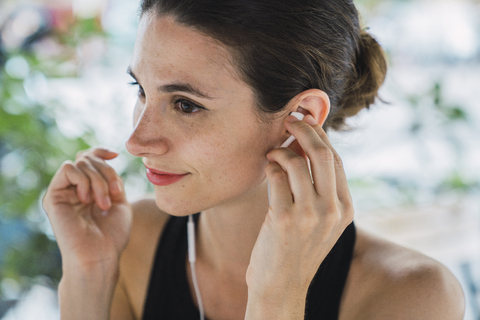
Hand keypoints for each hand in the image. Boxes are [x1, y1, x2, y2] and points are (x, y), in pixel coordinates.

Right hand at [43, 148, 131, 272]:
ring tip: (103, 204)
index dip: (101, 151)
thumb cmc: (112, 235)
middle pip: (88, 158)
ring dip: (99, 181)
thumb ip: (112, 179)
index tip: (116, 154)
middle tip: (116, 194)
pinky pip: (68, 169)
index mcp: (89, 189)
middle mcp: (74, 189)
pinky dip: (83, 180)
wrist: (100, 256)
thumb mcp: (120, 201)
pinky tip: (87, 199)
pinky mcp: (53, 196)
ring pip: (81, 162)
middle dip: (107, 172)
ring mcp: (63, 192)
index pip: (89, 158)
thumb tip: (108, 157)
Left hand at [246, 114, 353, 300]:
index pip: (336, 160)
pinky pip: (275, 176)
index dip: (320, 135)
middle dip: (304, 128)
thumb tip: (305, 144)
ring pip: (296, 161)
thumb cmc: (297, 248)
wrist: (282, 286)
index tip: (306, 122)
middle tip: (290, 119)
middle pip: (322, 153)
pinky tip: (266, 168)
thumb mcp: (320, 220)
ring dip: (280, 150)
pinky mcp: (283, 219)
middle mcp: (332, 210)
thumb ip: (319, 188)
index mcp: (345, 208)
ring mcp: (309, 215)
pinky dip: (269, 166)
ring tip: (272, 154)